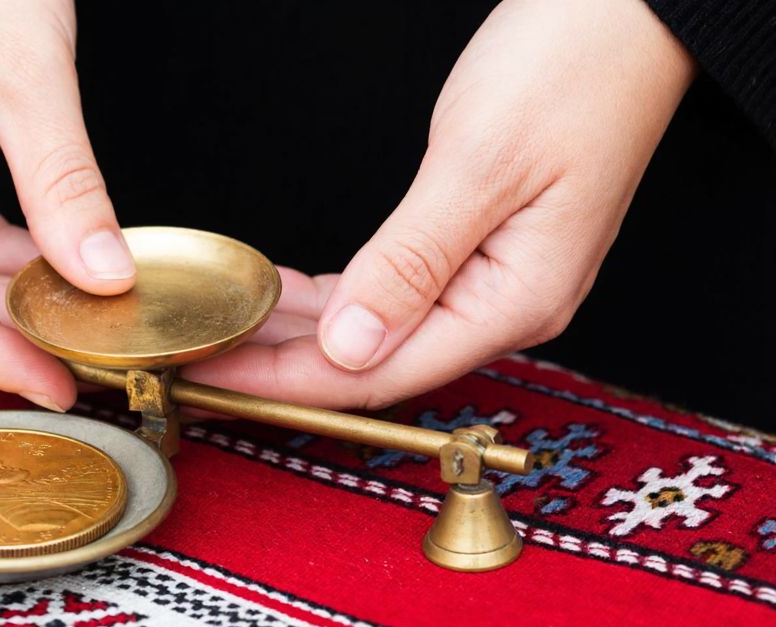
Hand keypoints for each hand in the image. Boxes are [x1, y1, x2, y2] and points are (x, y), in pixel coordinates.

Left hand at [190, 0, 695, 410]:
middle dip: (286, 367)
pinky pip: (395, 294)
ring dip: (303, 334)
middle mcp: (510, 306)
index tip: (219, 377)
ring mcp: (497, 280)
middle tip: (203, 356)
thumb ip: (410, 263)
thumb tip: (349, 346)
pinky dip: (335, 298)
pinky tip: (284, 296)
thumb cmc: (576, 68)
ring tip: (228, 328)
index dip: (291, 383)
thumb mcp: (480, 164)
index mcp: (517, 301)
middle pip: (378, 363)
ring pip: (380, 332)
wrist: (629, 14)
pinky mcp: (482, 248)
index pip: (383, 372)